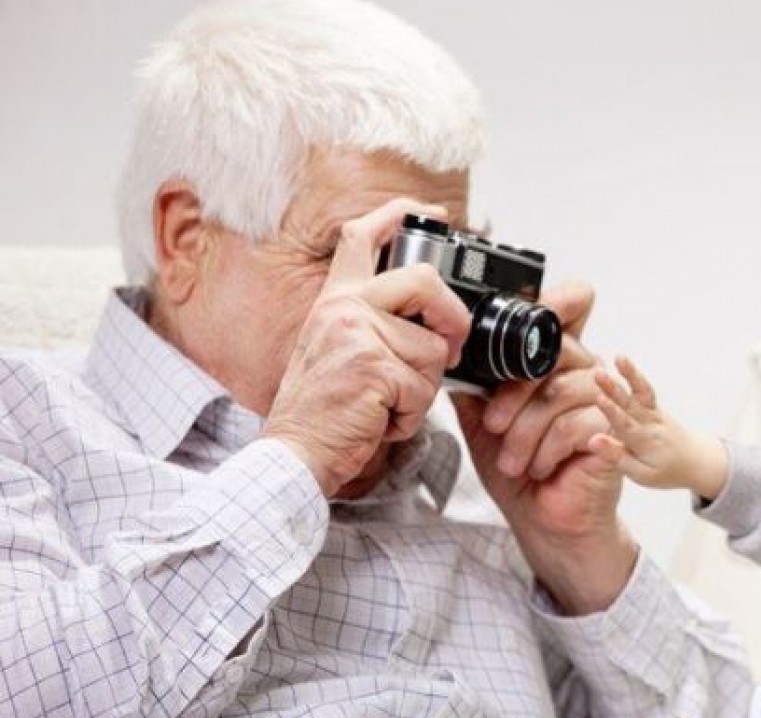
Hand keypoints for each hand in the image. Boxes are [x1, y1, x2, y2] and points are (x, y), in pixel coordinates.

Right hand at [262, 199, 469, 496]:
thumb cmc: (322, 410)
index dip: (398, 215)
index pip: (360, 237)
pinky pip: (423, 389)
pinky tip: (381, 420)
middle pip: (424, 280)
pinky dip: (411, 416)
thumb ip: (375, 327)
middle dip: (452, 316)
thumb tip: (434, 324)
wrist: (295, 451)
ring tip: (386, 403)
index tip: (429, 212)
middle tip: (450, 347)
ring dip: (422, 388)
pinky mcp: (373, 368)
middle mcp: (343, 308)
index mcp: (335, 299)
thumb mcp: (339, 351)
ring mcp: (357, 335)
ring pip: (433, 350)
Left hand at [451, 282, 636, 614]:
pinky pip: (579, 424)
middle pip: (556, 352)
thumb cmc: (522, 474)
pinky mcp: (615, 435)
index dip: (558, 302)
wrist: (544, 522)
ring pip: (562, 392)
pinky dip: (549, 450)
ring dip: (527, 432)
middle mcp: (584, 379)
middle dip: (515, 392)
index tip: (535, 303)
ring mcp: (604, 405)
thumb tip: (453, 358)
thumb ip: (475, 389)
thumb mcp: (485, 426)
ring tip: (513, 462)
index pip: (561, 322)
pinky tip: (542, 468)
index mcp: (556, 369)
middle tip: (494, 425)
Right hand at [588, 356, 727, 500]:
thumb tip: (592, 440)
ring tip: (619, 358)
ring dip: (630, 374)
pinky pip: (644, 389)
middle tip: (598, 374)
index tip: (599, 398)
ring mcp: (655, 412)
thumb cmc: (665, 470)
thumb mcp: (640, 473)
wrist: (696, 460)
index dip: (611, 411)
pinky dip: (634, 375)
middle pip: (630, 403)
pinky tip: (622, 361)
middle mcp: (651, 424)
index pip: (625, 425)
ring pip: (642, 391)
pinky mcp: (655, 406)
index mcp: (645, 443)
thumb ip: (616, 456)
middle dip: (614, 388)